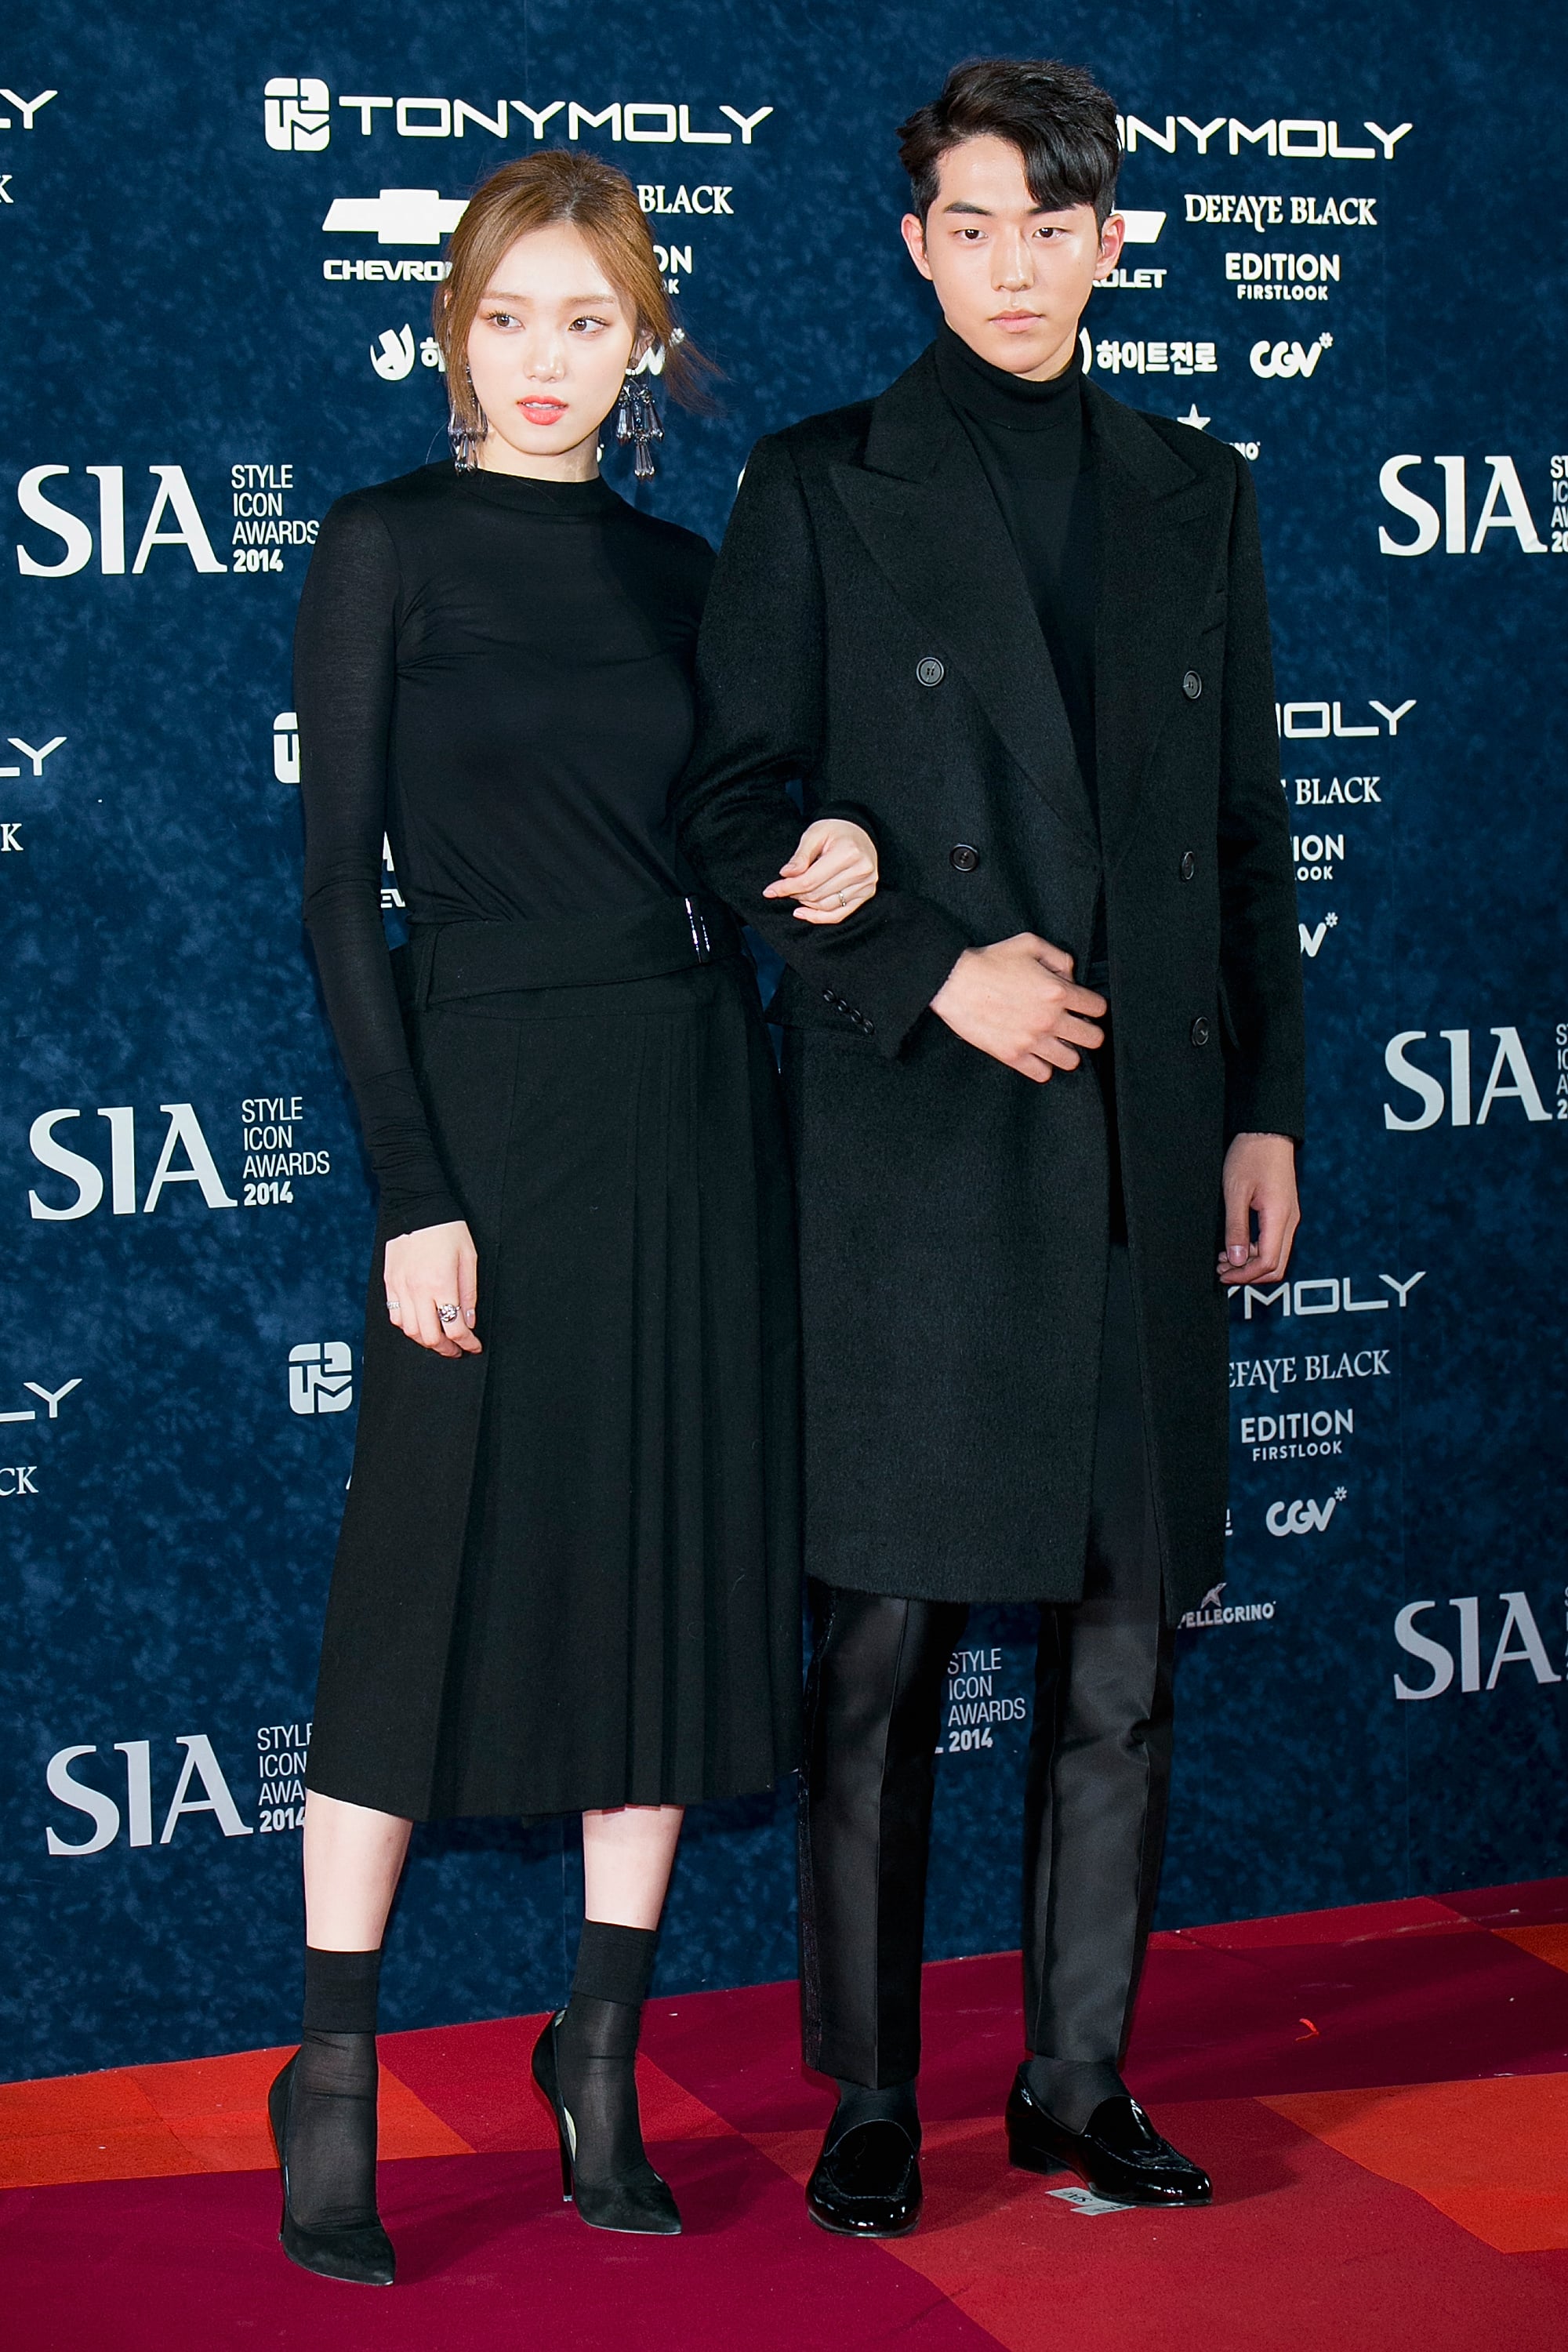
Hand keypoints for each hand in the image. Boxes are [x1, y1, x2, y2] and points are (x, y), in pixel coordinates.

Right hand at [383, 1220, 480, 1356]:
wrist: (417, 1206)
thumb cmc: (448, 1229)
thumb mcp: (469, 1258)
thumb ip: (469, 1293)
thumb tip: (469, 1321)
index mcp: (441, 1284)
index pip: (454, 1328)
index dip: (467, 1343)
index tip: (473, 1346)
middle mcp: (418, 1290)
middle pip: (430, 1336)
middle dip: (446, 1349)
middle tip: (457, 1350)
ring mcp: (400, 1287)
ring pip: (409, 1330)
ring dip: (426, 1340)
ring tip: (439, 1339)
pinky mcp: (389, 1281)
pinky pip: (394, 1315)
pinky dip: (407, 1326)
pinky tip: (419, 1324)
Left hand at [762, 818, 877, 923]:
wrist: (859, 832)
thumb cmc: (835, 831)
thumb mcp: (814, 835)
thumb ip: (800, 856)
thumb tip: (785, 875)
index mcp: (847, 853)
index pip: (810, 880)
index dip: (787, 887)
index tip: (770, 891)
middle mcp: (861, 870)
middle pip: (817, 894)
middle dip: (796, 894)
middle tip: (784, 888)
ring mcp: (866, 884)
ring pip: (826, 906)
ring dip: (807, 904)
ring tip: (796, 894)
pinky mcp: (867, 894)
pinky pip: (839, 914)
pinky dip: (820, 917)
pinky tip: (805, 913)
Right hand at [930, 934, 1105, 1081]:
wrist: (954, 982)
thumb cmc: (990, 961)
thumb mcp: (1029, 944)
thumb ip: (1059, 957)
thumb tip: (1071, 977)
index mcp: (1057, 991)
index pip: (1098, 1008)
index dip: (1094, 1007)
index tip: (1084, 1007)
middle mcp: (1050, 1019)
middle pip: (1093, 1039)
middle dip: (1089, 1032)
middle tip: (1075, 1027)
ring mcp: (1032, 1041)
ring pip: (1072, 1061)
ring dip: (1067, 1051)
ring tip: (1055, 1043)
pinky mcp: (1012, 1056)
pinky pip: (1042, 1073)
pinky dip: (1043, 1066)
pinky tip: (1036, 1054)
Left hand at [1217, 1134, 1298, 1287]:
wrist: (1267, 1132)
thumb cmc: (1250, 1156)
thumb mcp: (1235, 1192)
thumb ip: (1236, 1228)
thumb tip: (1236, 1259)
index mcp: (1279, 1217)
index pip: (1268, 1263)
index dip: (1245, 1275)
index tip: (1223, 1274)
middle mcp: (1290, 1221)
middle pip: (1277, 1266)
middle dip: (1249, 1274)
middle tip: (1222, 1271)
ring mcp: (1290, 1217)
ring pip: (1276, 1256)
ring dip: (1251, 1263)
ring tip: (1224, 1259)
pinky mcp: (1285, 1212)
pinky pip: (1275, 1242)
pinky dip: (1256, 1251)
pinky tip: (1237, 1245)